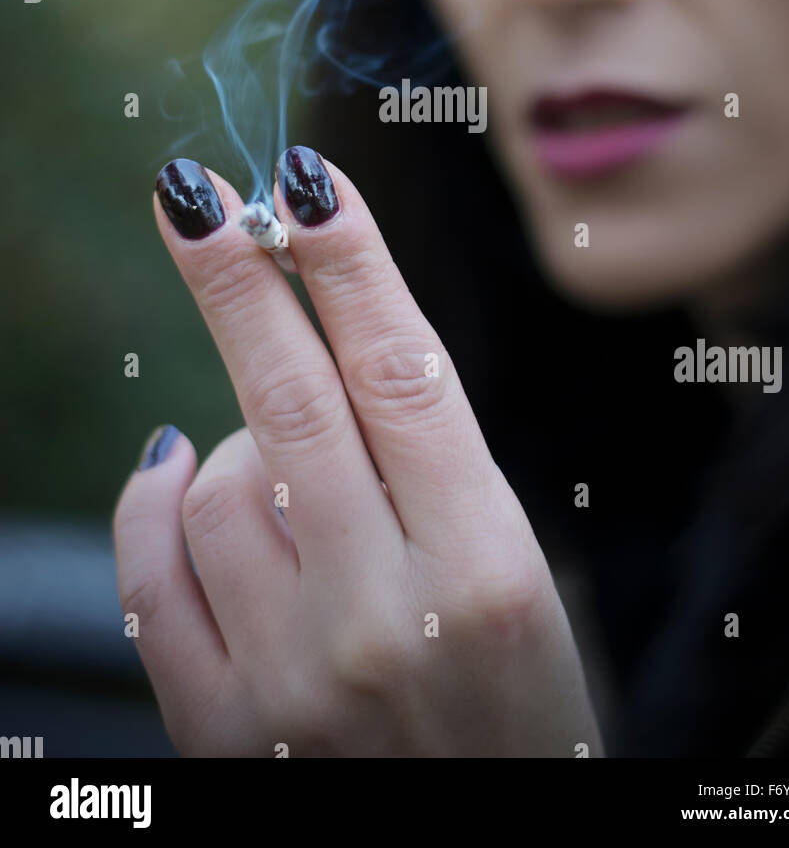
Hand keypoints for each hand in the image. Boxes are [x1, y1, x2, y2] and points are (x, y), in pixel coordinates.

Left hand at [113, 147, 601, 756]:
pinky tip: (172, 479)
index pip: (404, 376)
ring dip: (235, 447)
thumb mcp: (517, 584)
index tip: (308, 182)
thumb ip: (428, 470)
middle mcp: (386, 617)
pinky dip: (152, 505)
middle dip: (240, 281)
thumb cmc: (513, 714)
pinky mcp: (218, 729)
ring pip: (218, 482)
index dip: (352, 266)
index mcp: (486, 569)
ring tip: (286, 480)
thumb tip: (311, 349)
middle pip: (293, 404)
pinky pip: (148, 574)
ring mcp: (292, 678)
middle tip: (192, 193)